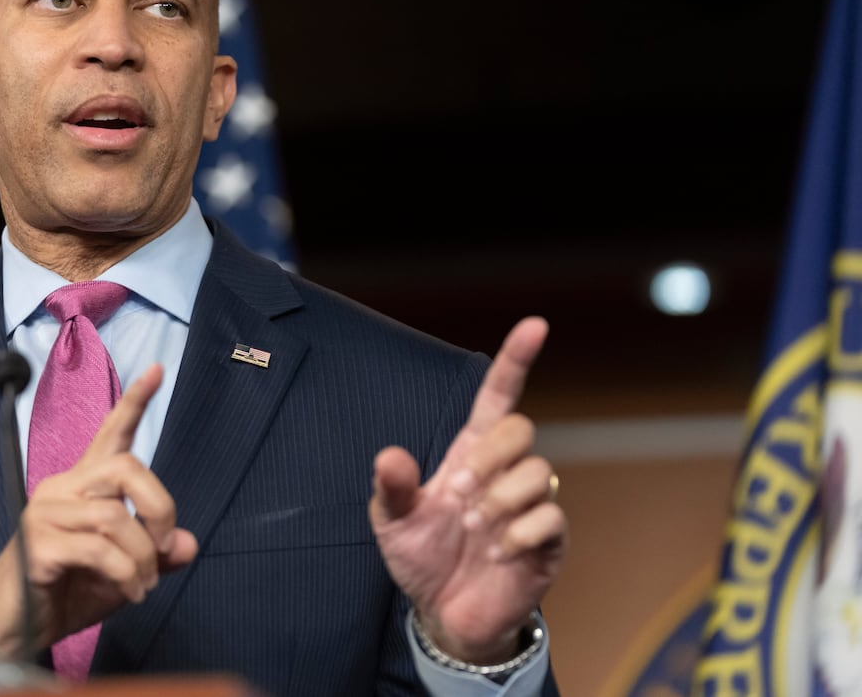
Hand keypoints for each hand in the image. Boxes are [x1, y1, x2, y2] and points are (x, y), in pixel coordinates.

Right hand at [0, 364, 198, 659]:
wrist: (13, 633)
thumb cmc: (65, 594)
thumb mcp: (123, 574)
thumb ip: (155, 555)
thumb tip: (189, 544)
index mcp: (82, 487)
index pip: (110, 435)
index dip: (134, 403)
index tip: (156, 369)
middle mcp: (61, 489)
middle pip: (124, 466)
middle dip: (160, 505)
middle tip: (166, 544)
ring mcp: (45, 513)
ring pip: (114, 515)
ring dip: (142, 556)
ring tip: (144, 584)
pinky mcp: (36, 544)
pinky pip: (97, 549)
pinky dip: (124, 574)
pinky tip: (130, 592)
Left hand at [369, 317, 566, 663]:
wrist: (445, 615)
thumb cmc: (422, 558)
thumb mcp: (392, 522)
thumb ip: (391, 488)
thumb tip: (390, 456)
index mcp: (470, 454)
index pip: (498, 396)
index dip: (515, 360)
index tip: (535, 325)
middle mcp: (505, 472)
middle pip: (521, 428)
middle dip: (490, 454)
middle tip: (462, 492)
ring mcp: (530, 505)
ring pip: (538, 472)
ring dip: (501, 500)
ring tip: (477, 528)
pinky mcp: (547, 541)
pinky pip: (550, 517)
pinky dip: (519, 533)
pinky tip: (497, 552)